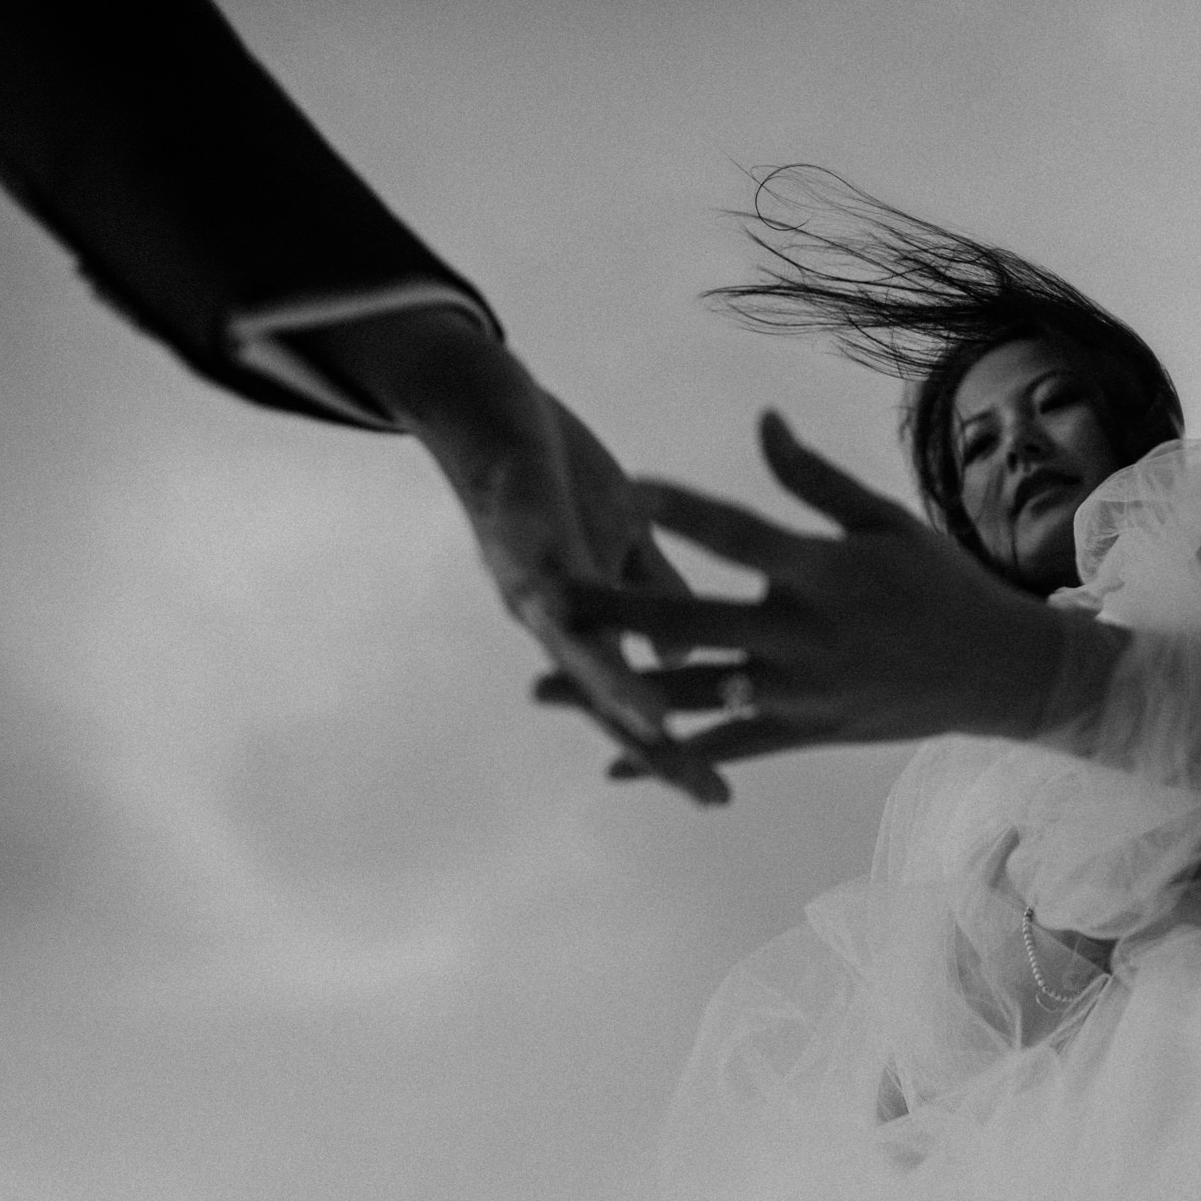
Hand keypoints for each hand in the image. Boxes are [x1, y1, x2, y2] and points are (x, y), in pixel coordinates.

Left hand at [293, 306, 726, 802]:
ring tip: (653, 726)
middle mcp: (551, 616)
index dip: (674, 749)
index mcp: (585, 624)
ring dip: (606, 686)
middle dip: (656, 745)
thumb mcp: (621, 541)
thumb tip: (680, 667)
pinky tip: (573, 615)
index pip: (636, 699)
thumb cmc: (553, 476)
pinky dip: (555, 594)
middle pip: (606, 696)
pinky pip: (536, 560)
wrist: (479, 403)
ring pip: (570, 644)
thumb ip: (652, 598)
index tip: (721, 797)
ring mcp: (527, 573)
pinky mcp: (513, 519)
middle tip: (705, 792)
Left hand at [556, 412, 1090, 776]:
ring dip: (615, 693)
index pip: (738, 533)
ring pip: (691, 696)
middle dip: (611, 614)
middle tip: (544, 602)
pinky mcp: (804, 731)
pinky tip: (614, 763)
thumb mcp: (884, 521)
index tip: (625, 488)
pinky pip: (727, 747)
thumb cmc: (943, 583)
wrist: (998, 674)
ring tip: (544, 689)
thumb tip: (760, 421)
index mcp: (821, 571)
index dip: (680, 509)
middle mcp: (801, 634)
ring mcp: (799, 691)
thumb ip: (811, 479)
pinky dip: (672, 756)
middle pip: (689, 623)